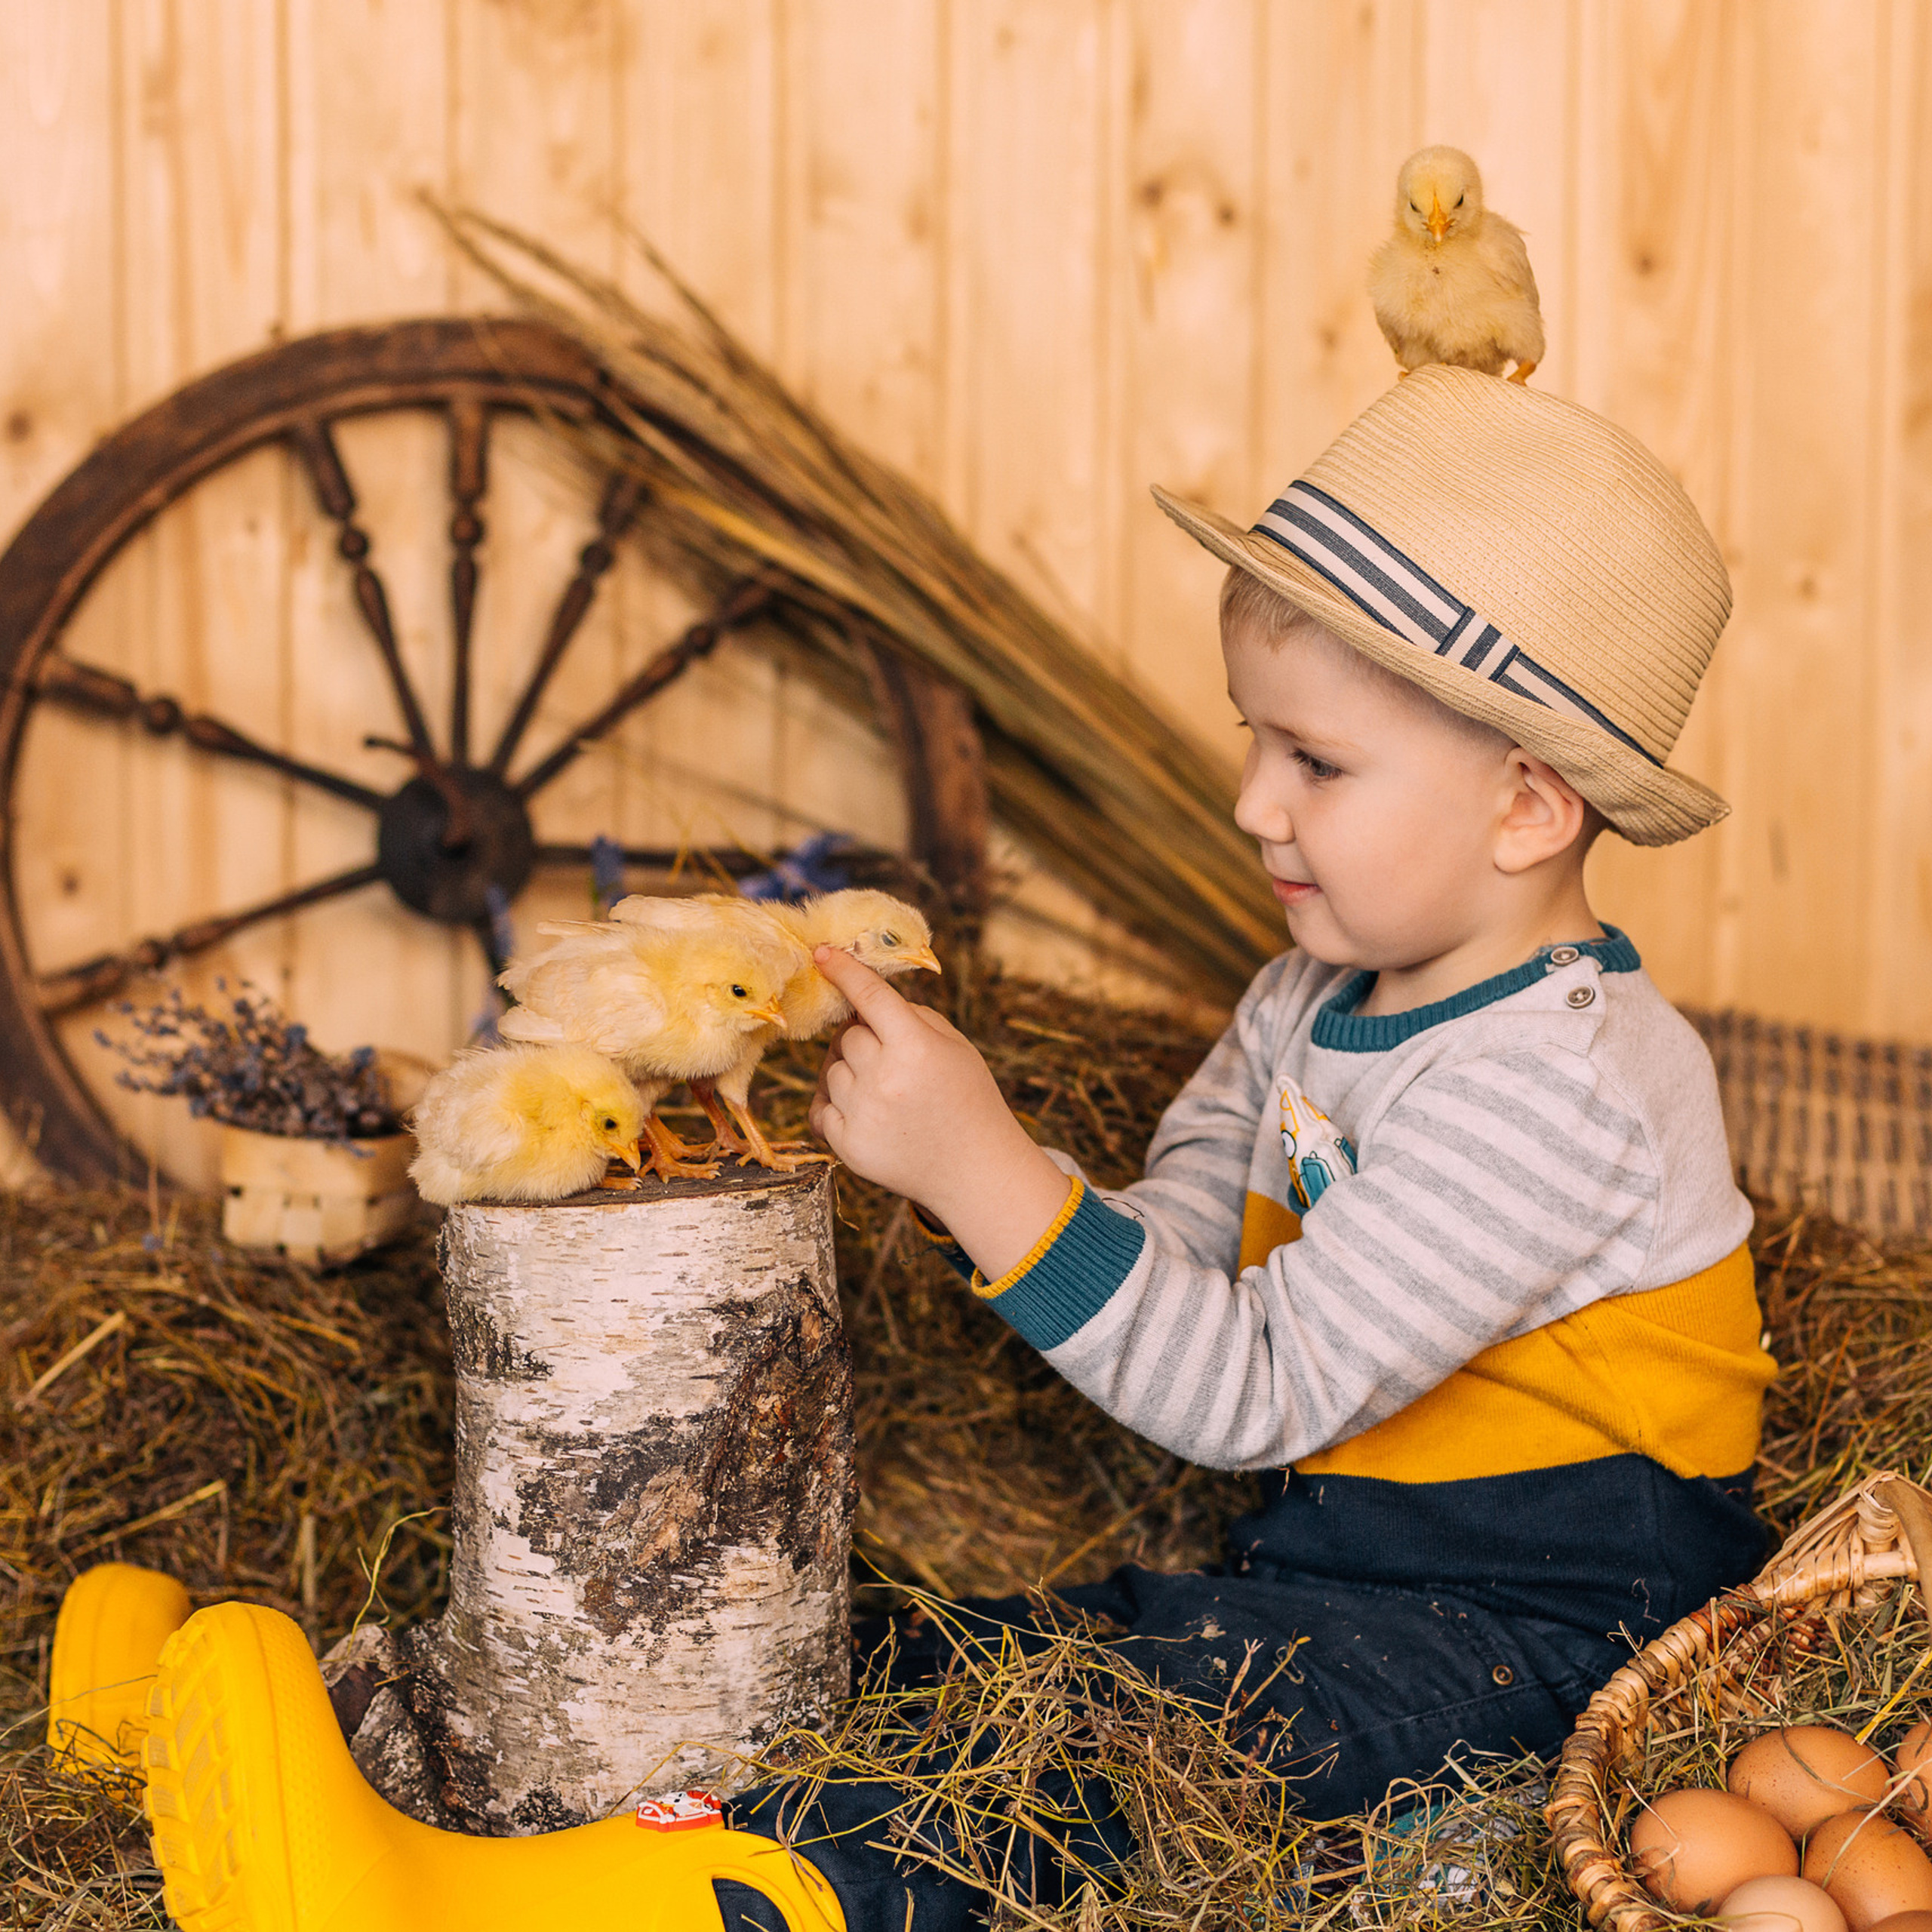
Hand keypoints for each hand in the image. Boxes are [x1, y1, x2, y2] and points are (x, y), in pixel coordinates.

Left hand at [808, 947, 1072, 1280]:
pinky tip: (866, 1112)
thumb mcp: (955, 1047)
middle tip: (890, 1058)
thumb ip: (912, 1016)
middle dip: (863, 1039)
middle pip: (847, 1035)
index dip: (843, 970)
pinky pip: (821, 1107)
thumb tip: (862, 1000)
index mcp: (916, 1046)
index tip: (822, 954)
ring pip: (831, 1069)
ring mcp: (863, 1113)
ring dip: (851, 1072)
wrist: (975, 1171)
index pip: (869, 995)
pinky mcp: (848, 1145)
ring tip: (886, 1092)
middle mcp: (885, 1078)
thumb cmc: (967, 1099)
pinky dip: (837, 1105)